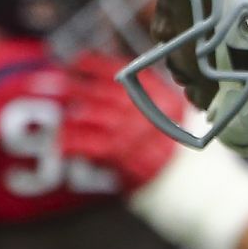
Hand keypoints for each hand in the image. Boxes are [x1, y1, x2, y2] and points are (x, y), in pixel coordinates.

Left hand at [56, 52, 183, 193]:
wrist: (199, 188)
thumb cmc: (185, 154)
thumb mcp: (177, 116)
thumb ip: (150, 99)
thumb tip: (114, 82)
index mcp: (162, 95)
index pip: (123, 72)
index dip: (95, 64)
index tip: (76, 60)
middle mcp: (148, 110)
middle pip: (103, 91)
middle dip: (73, 84)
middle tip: (48, 82)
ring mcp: (135, 133)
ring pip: (93, 114)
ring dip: (68, 111)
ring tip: (48, 108)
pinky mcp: (125, 158)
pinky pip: (91, 146)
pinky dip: (72, 144)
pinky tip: (57, 144)